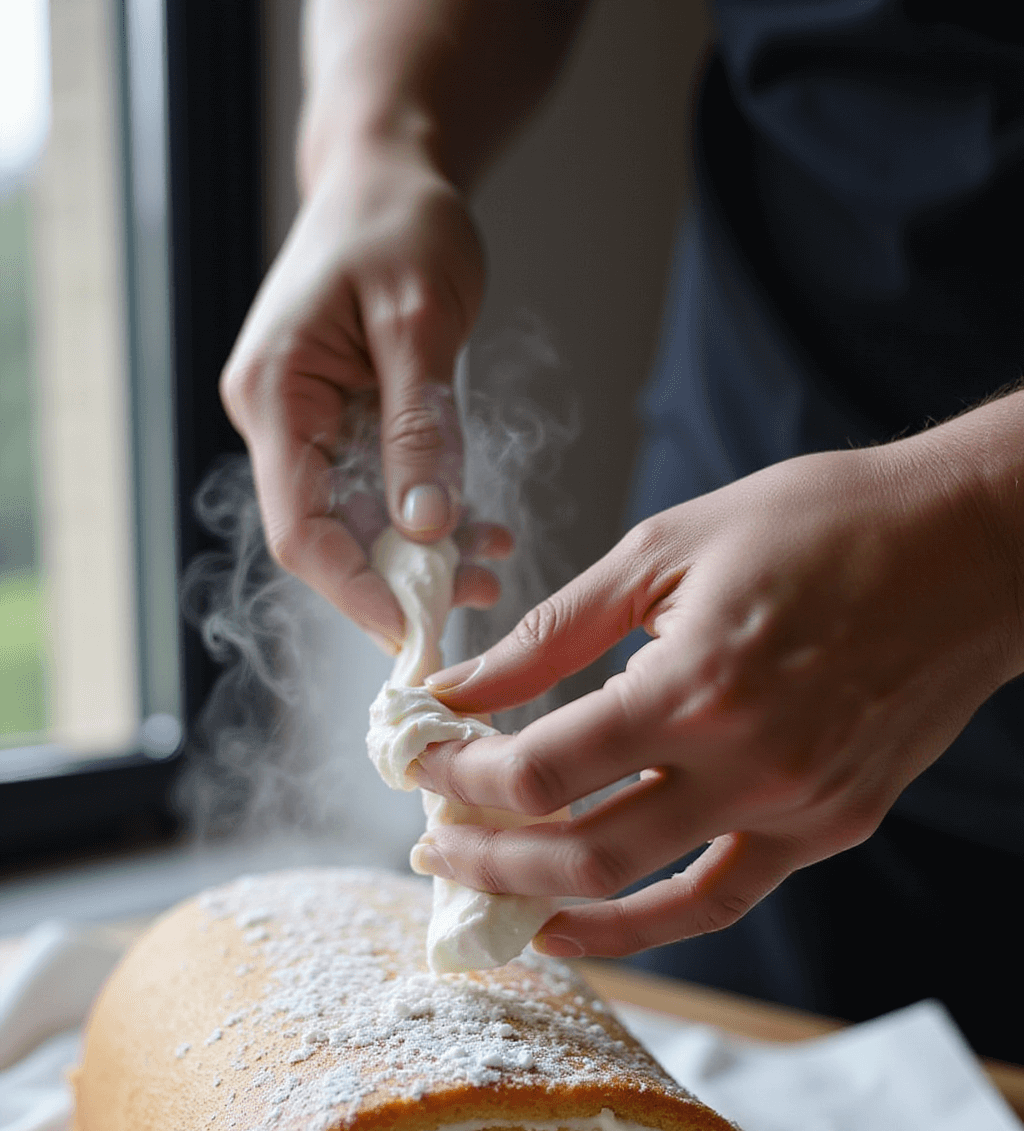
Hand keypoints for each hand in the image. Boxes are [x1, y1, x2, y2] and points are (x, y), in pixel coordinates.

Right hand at [221, 140, 510, 646]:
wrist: (388, 170)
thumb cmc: (400, 222)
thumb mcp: (422, 319)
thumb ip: (422, 426)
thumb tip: (425, 527)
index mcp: (275, 393)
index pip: (299, 527)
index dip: (353, 590)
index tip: (413, 629)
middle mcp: (277, 417)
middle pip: (326, 536)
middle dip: (398, 578)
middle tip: (477, 596)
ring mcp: (306, 424)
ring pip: (358, 522)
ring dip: (423, 555)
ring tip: (494, 565)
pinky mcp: (340, 424)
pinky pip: (379, 491)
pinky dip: (428, 518)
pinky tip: (480, 531)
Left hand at [410, 419, 1023, 954]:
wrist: (971, 548)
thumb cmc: (822, 524)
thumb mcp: (666, 550)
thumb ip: (554, 633)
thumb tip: (461, 690)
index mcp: (697, 683)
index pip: (542, 767)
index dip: (462, 775)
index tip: (421, 762)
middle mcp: (750, 765)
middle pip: (581, 853)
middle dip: (487, 857)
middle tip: (432, 842)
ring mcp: (798, 810)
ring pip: (649, 897)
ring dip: (554, 906)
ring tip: (494, 897)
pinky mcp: (833, 828)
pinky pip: (722, 898)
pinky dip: (646, 921)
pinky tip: (584, 917)